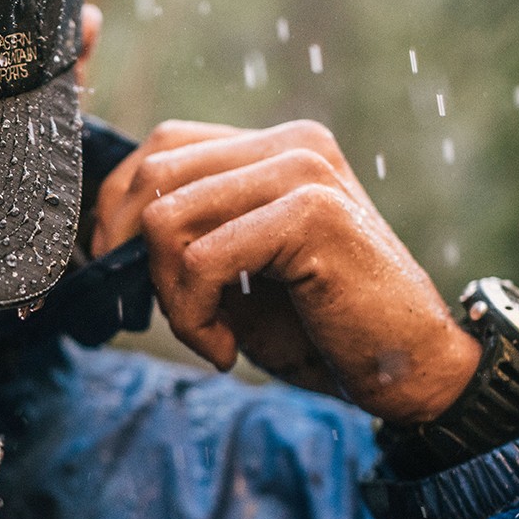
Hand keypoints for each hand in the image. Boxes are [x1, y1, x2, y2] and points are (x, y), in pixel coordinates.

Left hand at [92, 119, 479, 424]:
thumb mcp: (238, 273)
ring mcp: (303, 171)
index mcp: (275, 149)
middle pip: (155, 175)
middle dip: (136, 255)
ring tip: (209, 336)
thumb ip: (188, 236)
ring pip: (167, 217)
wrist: (410, 373)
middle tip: (172, 315)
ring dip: (169, 296)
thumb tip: (108, 237)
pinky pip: (200, 259)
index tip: (121, 273)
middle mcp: (292, 144)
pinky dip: (193, 318)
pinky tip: (225, 351)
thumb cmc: (321, 330)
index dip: (120, 211)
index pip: (162, 148)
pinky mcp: (311, 214)